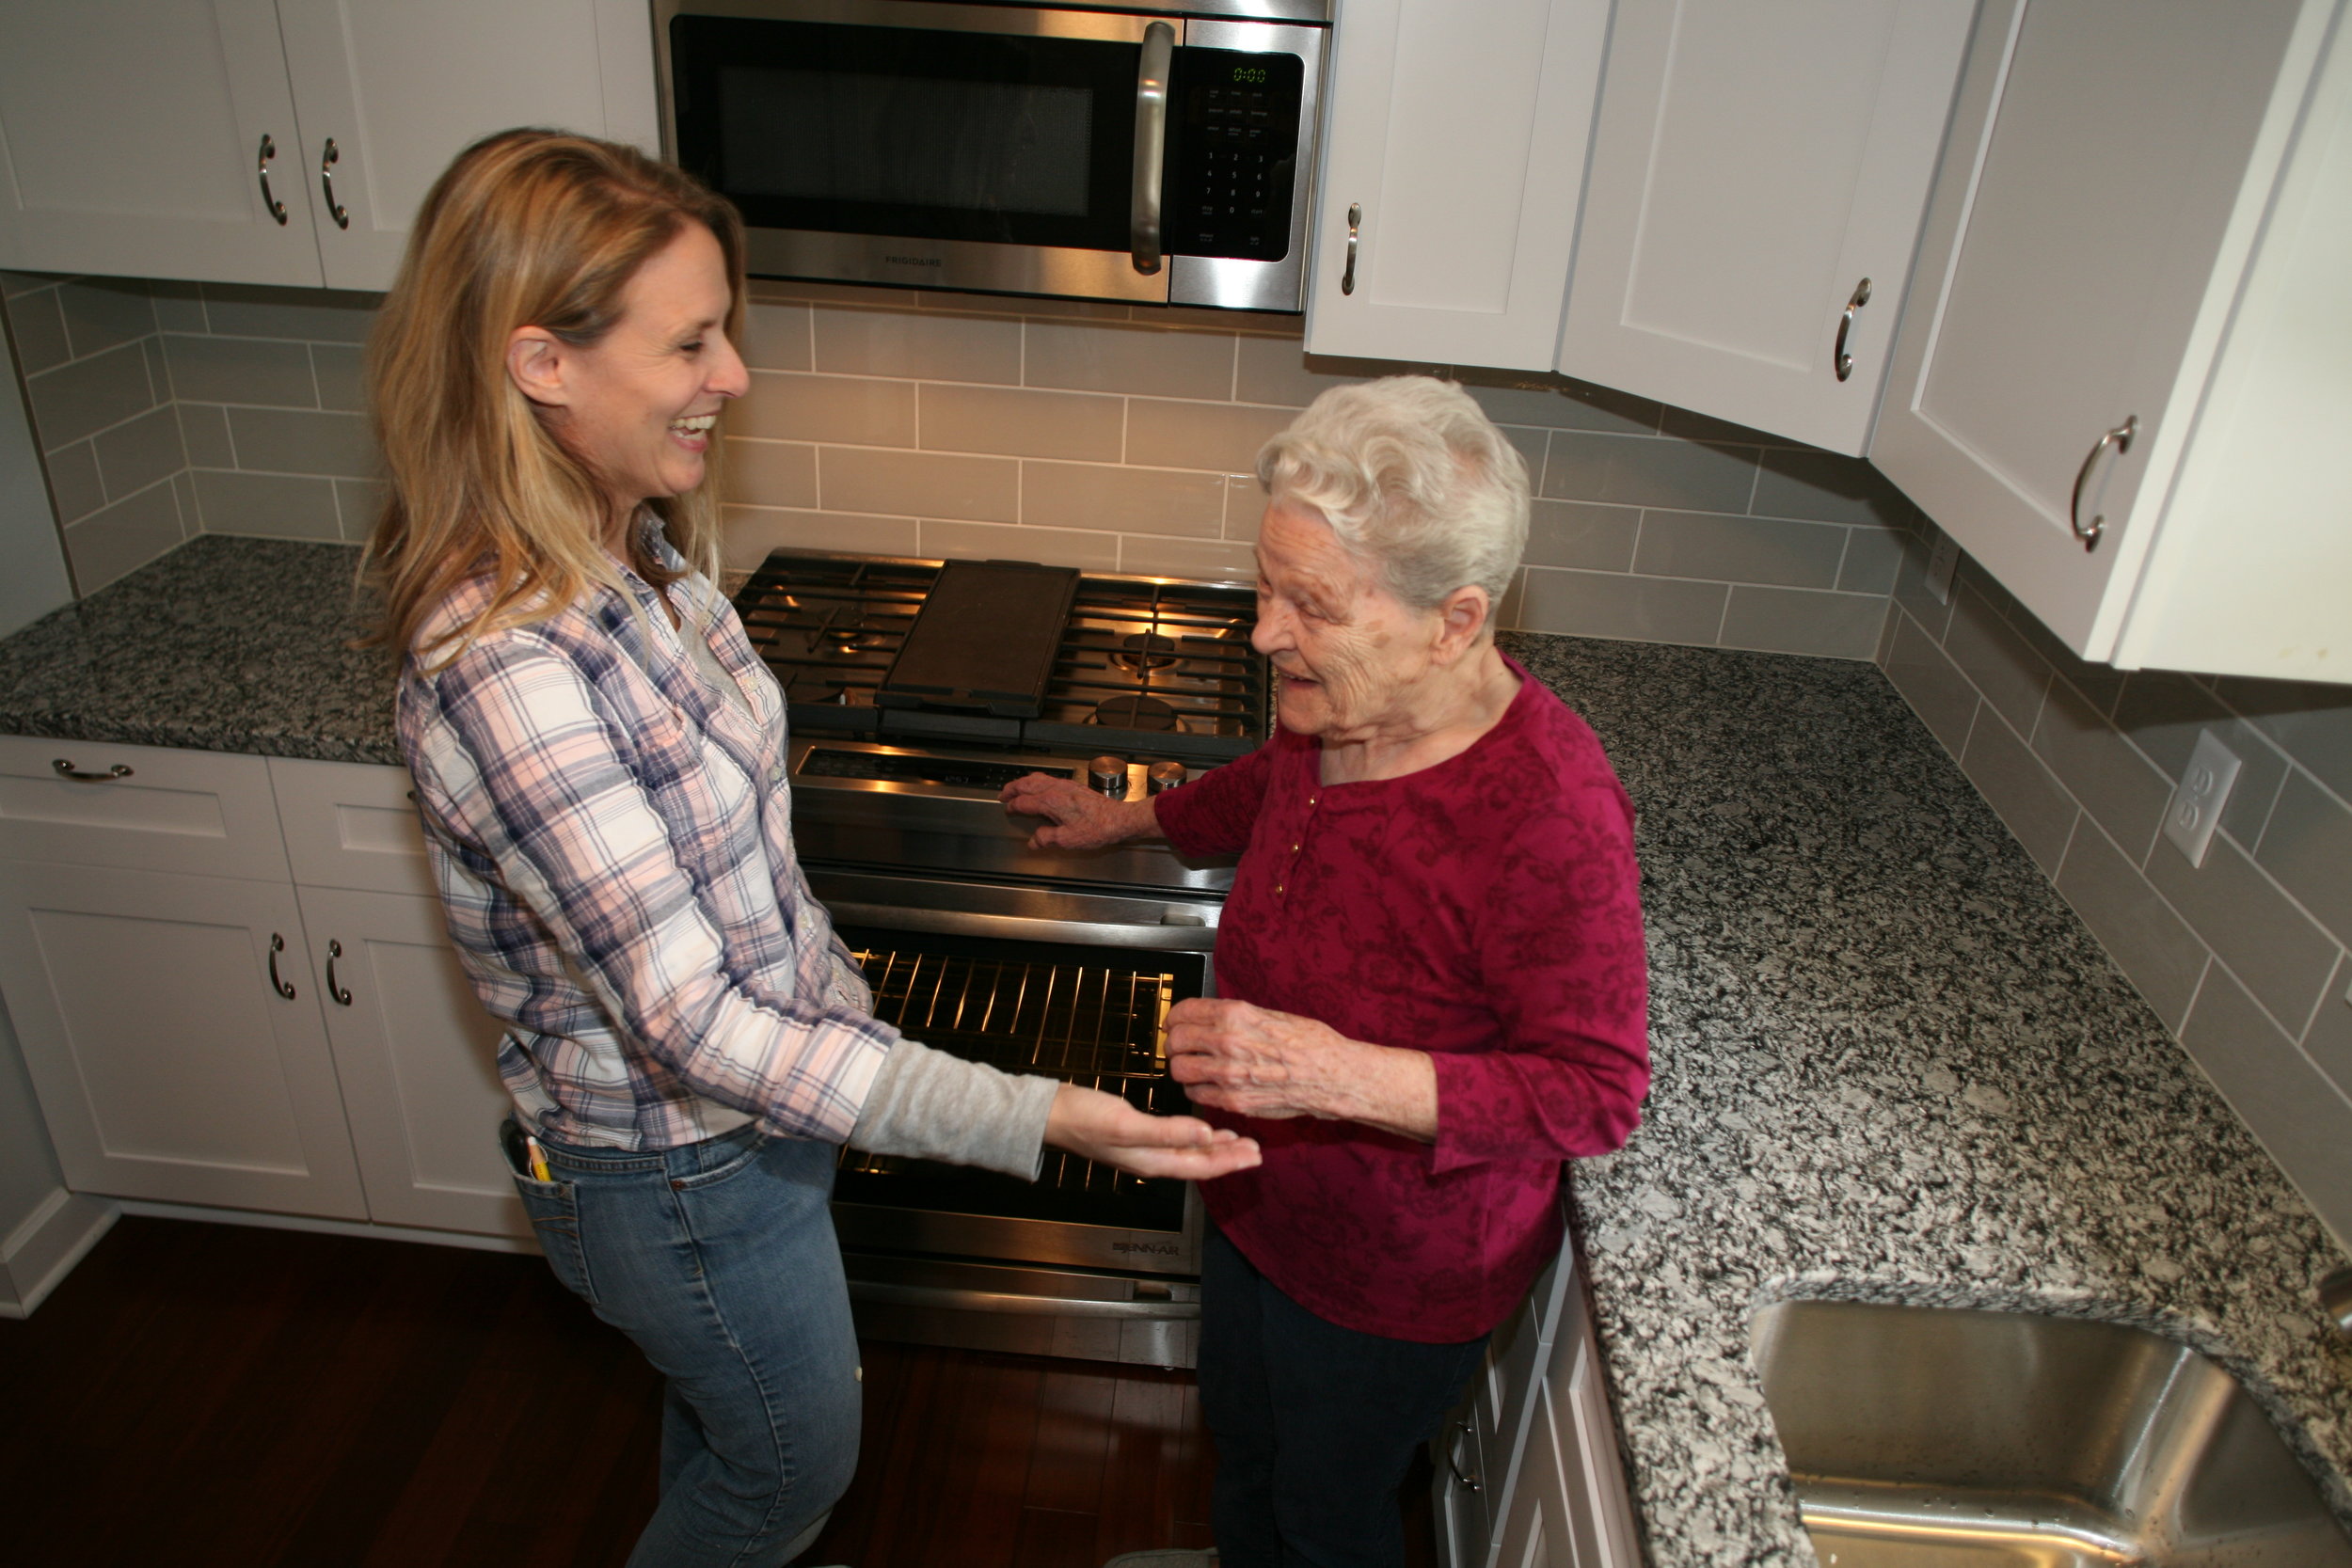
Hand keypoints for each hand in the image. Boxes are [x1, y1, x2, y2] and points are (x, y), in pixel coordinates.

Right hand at [1000, 772, 1158, 850]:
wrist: (1119, 819)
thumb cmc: (1097, 828)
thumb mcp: (1067, 839)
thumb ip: (1046, 839)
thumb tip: (1034, 841)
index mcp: (1051, 802)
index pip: (1023, 802)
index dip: (1013, 806)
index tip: (1008, 810)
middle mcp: (1056, 789)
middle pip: (1027, 784)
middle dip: (1012, 788)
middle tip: (1003, 794)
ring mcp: (1066, 785)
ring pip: (1038, 778)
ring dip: (1024, 782)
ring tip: (1017, 787)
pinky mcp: (1074, 786)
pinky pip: (1049, 778)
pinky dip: (1037, 780)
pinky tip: (1040, 786)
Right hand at [1045, 1084, 1261, 1179]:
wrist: (1050, 1113)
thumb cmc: (1084, 1119)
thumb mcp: (1127, 1125)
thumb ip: (1168, 1133)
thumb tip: (1206, 1136)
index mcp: (1152, 1161)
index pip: (1201, 1166)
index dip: (1229, 1162)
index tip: (1255, 1155)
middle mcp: (1151, 1159)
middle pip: (1198, 1162)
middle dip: (1228, 1156)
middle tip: (1255, 1148)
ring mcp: (1142, 1148)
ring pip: (1188, 1152)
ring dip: (1214, 1148)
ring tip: (1236, 1141)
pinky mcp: (1135, 1134)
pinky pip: (1175, 1140)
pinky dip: (1194, 1136)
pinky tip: (1199, 1129)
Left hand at [1164, 997, 1437, 1140]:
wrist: (1333, 1076)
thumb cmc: (1311, 1045)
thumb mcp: (1272, 1015)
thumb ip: (1237, 1017)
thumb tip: (1213, 1017)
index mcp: (1237, 1015)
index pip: (1183, 1012)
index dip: (1175, 1018)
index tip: (1175, 1023)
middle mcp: (1228, 1042)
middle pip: (1175, 1041)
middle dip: (1175, 1044)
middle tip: (1180, 1047)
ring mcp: (1228, 1074)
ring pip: (1179, 1070)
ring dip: (1183, 1068)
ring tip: (1193, 1068)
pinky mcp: (1234, 1101)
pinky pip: (1196, 1095)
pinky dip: (1197, 1091)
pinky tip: (1208, 1086)